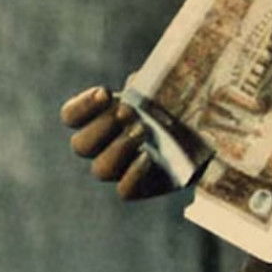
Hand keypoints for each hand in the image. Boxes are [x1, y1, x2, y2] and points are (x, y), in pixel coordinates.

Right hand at [59, 86, 175, 200]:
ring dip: (119, 148)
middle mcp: (103, 147)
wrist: (200, 132)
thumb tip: (135, 82)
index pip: (71, 116)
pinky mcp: (140, 187)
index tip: (106, 93)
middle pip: (81, 146)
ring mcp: (121, 169)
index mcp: (99, 117)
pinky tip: (149, 157)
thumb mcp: (159, 85)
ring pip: (101, 169)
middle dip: (103, 126)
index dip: (82, 106)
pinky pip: (125, 190)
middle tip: (127, 112)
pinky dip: (133, 174)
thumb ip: (145, 80)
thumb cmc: (172, 102)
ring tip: (143, 131)